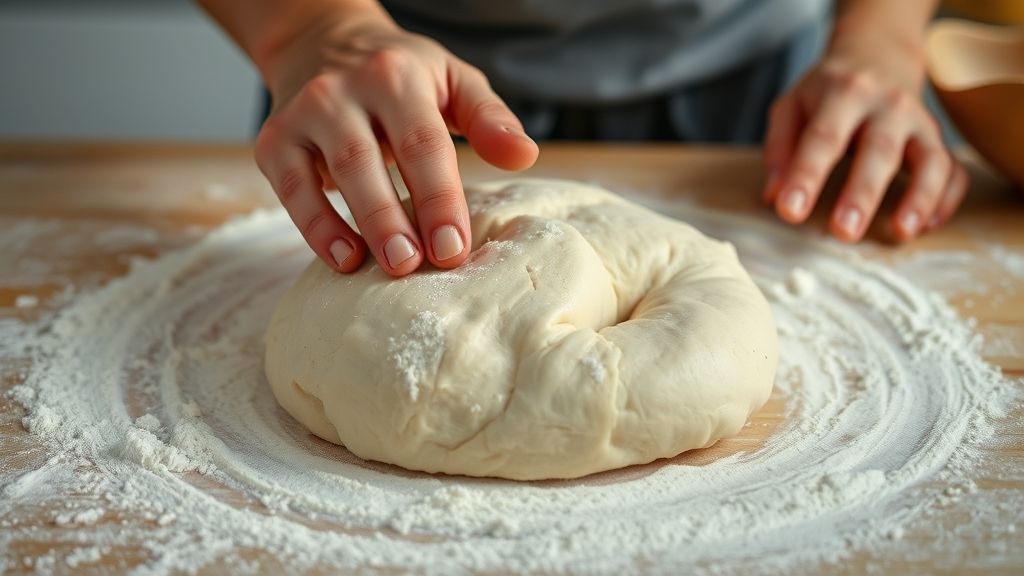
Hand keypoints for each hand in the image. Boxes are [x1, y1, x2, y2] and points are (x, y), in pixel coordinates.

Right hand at [254, 12, 538, 275]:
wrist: (322, 42)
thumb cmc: (401, 75)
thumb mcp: (453, 80)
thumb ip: (490, 119)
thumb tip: (525, 156)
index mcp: (396, 77)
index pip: (422, 143)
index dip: (439, 199)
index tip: (455, 250)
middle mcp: (343, 91)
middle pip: (369, 161)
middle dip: (394, 219)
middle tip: (418, 266)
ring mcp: (304, 115)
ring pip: (330, 175)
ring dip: (359, 226)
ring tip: (387, 268)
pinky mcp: (274, 141)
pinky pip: (290, 190)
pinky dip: (314, 228)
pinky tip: (343, 260)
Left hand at [762, 27, 967, 241]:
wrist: (878, 53)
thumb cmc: (828, 90)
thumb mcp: (792, 105)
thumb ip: (779, 147)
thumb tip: (773, 195)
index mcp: (844, 93)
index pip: (824, 137)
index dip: (806, 175)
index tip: (790, 212)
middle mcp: (888, 104)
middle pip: (879, 150)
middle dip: (862, 193)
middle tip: (844, 233)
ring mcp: (919, 121)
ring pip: (930, 160)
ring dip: (919, 199)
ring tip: (901, 234)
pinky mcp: (938, 139)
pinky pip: (953, 170)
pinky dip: (946, 199)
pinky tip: (927, 226)